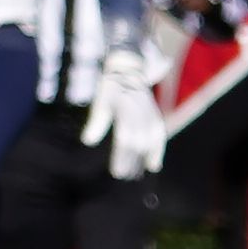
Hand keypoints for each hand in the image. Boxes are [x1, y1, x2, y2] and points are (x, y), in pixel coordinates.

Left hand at [80, 41, 167, 177]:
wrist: (128, 71)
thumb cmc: (109, 89)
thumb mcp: (100, 103)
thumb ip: (96, 123)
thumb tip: (87, 142)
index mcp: (124, 109)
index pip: (124, 139)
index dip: (121, 157)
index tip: (116, 172)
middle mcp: (140, 113)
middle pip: (137, 144)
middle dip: (130, 162)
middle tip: (122, 176)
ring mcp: (150, 115)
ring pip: (149, 142)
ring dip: (142, 160)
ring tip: (134, 175)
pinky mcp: (156, 117)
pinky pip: (159, 137)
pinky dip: (157, 151)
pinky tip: (153, 165)